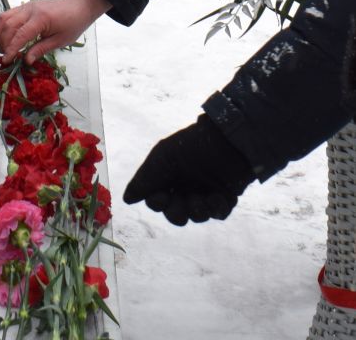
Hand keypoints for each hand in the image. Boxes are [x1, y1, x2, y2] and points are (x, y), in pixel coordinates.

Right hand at [0, 0, 110, 64]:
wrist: (79, 6)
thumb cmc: (73, 24)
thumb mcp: (60, 41)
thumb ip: (41, 49)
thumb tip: (26, 60)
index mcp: (41, 18)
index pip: (20, 35)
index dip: (11, 49)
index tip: (6, 61)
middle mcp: (30, 9)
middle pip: (8, 26)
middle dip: (4, 43)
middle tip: (6, 57)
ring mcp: (27, 6)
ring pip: (4, 18)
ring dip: (0, 34)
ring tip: (4, 48)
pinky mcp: (26, 6)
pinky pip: (9, 14)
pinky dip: (4, 26)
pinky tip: (7, 37)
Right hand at [122, 115, 255, 224]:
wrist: (228, 139)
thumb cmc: (192, 144)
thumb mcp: (163, 157)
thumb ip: (145, 179)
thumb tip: (127, 199)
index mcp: (170, 176)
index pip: (157, 200)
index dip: (157, 203)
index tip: (161, 196)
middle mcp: (187, 186)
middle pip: (175, 214)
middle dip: (176, 213)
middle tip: (181, 204)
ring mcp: (207, 191)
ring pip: (197, 216)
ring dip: (197, 211)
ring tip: (202, 199)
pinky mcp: (225, 196)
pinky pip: (219, 213)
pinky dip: (217, 209)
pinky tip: (217, 197)